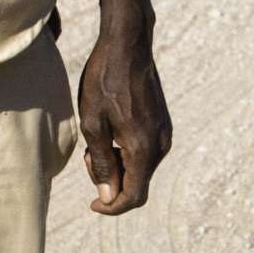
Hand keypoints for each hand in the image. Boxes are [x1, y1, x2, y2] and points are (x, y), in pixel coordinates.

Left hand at [77, 14, 170, 213]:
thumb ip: (102, 164)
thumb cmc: (104, 81)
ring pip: (141, 170)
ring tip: (98, 137)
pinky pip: (146, 153)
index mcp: (143, 148)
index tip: (92, 205)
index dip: (111, 207)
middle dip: (111, 182)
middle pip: (138, 186)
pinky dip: (127, 153)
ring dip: (118, 166)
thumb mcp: (93, 124)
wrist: (128, 45)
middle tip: (89, 155)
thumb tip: (108, 198)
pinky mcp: (163, 125)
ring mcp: (165, 134)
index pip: (133, 197)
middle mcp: (160, 145)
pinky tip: (112, 130)